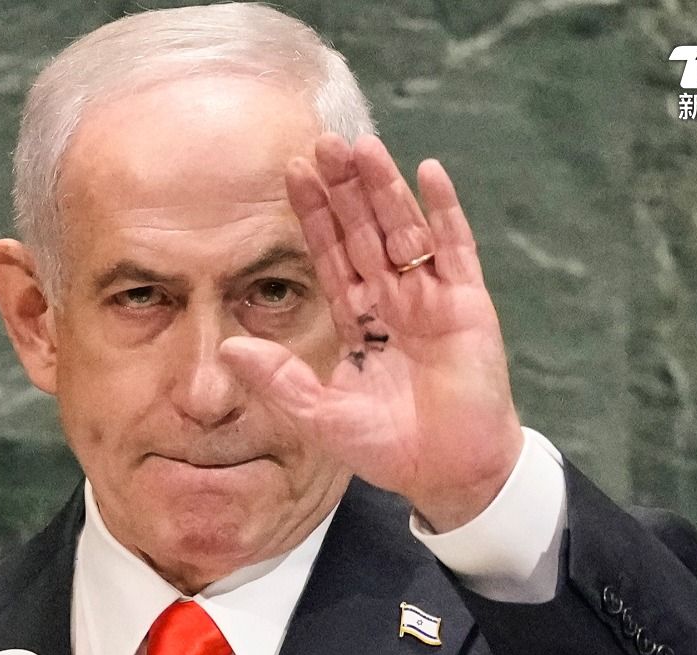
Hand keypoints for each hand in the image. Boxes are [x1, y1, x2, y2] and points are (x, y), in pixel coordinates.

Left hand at [219, 133, 523, 532]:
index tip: (291, 171)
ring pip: (404, 229)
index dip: (312, 214)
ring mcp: (431, 297)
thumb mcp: (321, 414)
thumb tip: (227, 347)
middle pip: (364, 230)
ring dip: (384, 188)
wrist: (452, 472)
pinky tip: (428, 171)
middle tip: (322, 141)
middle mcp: (392, 299)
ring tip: (363, 145)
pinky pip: (456, 247)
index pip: (329, 254)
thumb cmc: (389, 447)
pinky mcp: (469, 303)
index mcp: (357, 319)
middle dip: (344, 188)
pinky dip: (445, 209)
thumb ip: (279, 379)